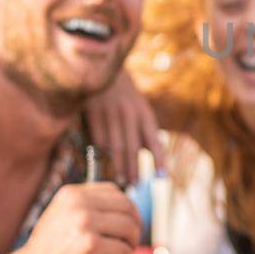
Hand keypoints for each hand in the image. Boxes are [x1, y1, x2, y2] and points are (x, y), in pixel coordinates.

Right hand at [9, 182, 140, 253]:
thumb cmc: (48, 251)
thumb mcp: (62, 217)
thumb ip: (87, 208)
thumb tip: (124, 209)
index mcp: (71, 194)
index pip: (114, 191)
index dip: (127, 208)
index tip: (129, 221)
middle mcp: (78, 204)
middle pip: (126, 207)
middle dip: (135, 224)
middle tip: (132, 240)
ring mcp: (84, 224)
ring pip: (128, 227)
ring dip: (131, 242)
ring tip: (125, 252)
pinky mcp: (90, 246)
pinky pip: (122, 249)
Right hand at [86, 69, 163, 186]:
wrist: (104, 68)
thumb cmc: (125, 96)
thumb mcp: (140, 109)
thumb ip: (145, 132)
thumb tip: (154, 157)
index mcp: (144, 112)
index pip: (154, 139)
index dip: (159, 158)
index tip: (161, 177)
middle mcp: (129, 113)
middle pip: (132, 147)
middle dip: (134, 168)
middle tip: (134, 185)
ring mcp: (110, 113)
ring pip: (114, 146)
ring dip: (118, 166)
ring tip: (120, 182)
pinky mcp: (93, 112)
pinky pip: (97, 138)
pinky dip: (101, 153)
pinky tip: (102, 165)